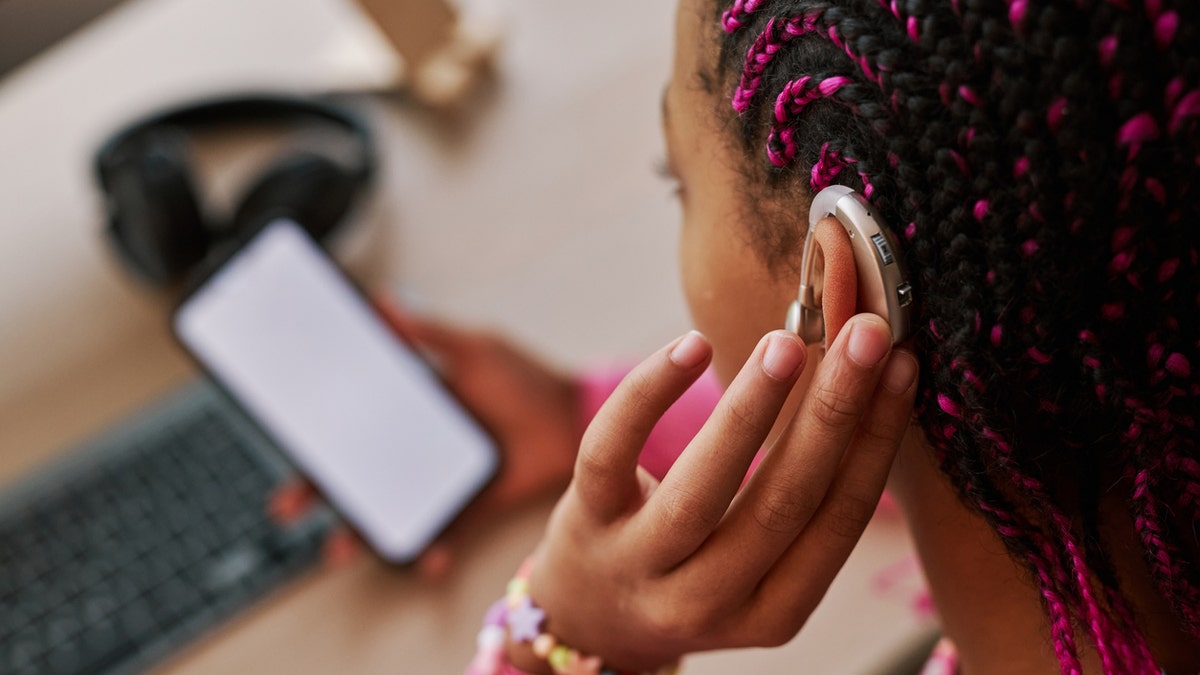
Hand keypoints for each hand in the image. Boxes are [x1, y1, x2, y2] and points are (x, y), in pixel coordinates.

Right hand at [269, 294, 581, 577]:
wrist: (575, 414)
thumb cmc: (523, 377)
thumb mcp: (474, 349)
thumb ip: (429, 332)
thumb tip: (381, 299)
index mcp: (412, 410)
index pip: (351, 424)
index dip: (316, 437)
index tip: (285, 444)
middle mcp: (419, 449)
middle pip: (357, 475)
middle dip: (318, 492)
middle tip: (285, 506)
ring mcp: (443, 481)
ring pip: (391, 511)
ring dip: (361, 535)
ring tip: (337, 551)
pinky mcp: (474, 505)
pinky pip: (447, 533)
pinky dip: (435, 550)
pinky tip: (427, 561)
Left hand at [514, 315, 918, 670]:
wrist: (590, 615)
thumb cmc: (692, 570)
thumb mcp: (753, 564)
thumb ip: (800, 502)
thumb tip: (857, 383)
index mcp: (773, 611)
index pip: (838, 523)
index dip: (876, 442)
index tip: (903, 369)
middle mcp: (708, 600)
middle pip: (782, 504)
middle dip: (832, 412)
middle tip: (867, 335)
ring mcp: (640, 564)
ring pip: (703, 487)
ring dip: (753, 407)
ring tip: (788, 342)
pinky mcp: (586, 520)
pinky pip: (611, 452)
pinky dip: (649, 394)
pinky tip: (692, 347)